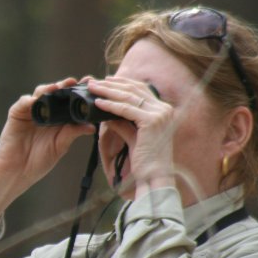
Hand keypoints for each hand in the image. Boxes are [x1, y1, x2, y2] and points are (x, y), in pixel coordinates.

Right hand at [0, 77, 93, 225]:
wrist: (17, 171)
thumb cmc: (38, 161)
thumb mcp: (60, 146)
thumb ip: (72, 133)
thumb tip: (92, 126)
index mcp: (59, 118)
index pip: (70, 100)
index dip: (79, 91)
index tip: (91, 84)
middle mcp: (46, 111)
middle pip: (56, 93)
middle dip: (65, 86)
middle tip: (75, 82)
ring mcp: (31, 111)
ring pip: (40, 93)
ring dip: (49, 89)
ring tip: (57, 88)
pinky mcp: (17, 113)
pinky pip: (23, 102)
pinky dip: (29, 100)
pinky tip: (35, 100)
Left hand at [88, 77, 174, 192]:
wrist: (155, 177)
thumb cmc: (145, 161)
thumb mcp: (134, 137)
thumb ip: (124, 124)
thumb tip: (108, 115)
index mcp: (164, 110)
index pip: (141, 89)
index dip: (122, 83)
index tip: (106, 80)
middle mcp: (164, 109)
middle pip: (134, 89)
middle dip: (112, 84)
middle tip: (94, 82)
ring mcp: (160, 114)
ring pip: (128, 96)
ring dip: (108, 91)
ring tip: (92, 88)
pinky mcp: (152, 122)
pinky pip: (125, 109)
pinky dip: (110, 105)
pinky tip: (97, 103)